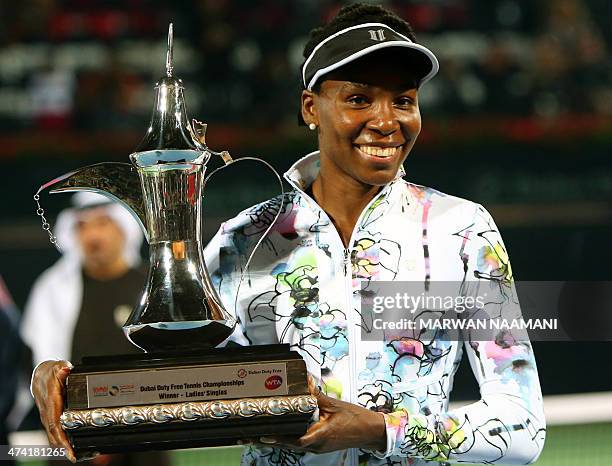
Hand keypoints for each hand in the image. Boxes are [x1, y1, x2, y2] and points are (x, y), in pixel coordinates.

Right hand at [31, 360, 75, 462]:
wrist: (40, 376)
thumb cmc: (50, 373)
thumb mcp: (57, 368)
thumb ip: (62, 369)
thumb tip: (65, 369)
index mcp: (51, 403)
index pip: (55, 424)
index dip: (62, 437)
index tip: (69, 449)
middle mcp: (48, 413)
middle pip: (54, 435)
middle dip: (65, 447)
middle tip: (77, 456)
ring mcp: (48, 418)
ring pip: (54, 436)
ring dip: (65, 446)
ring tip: (79, 454)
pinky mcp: (51, 419)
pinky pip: (55, 433)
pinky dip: (63, 441)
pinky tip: (73, 447)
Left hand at [254, 377, 386, 453]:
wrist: (371, 432)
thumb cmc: (356, 420)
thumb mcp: (335, 404)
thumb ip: (316, 394)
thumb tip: (304, 380)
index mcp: (320, 435)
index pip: (294, 439)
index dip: (278, 438)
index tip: (262, 435)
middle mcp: (316, 445)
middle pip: (287, 445)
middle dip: (268, 440)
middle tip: (249, 435)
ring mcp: (317, 447)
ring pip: (292, 445)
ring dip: (275, 440)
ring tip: (257, 435)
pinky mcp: (319, 445)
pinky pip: (299, 443)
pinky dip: (287, 438)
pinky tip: (278, 432)